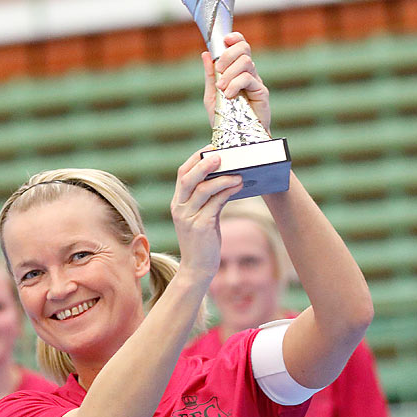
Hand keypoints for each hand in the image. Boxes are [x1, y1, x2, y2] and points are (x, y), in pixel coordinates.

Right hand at [171, 150, 241, 280]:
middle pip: (188, 178)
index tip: (211, 148)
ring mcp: (188, 218)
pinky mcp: (201, 227)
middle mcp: (179, 208)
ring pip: (203, 189)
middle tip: (221, 154)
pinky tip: (239, 186)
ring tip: (238, 173)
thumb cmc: (202, 241)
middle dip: (204, 163)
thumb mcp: (201, 216)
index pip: (182, 173)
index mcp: (177, 203)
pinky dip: (228, 191)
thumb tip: (227, 177)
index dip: (196, 159)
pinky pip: (215, 203)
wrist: (197, 268)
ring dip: (222, 178)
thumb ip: (208, 198)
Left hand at [202, 32, 269, 133]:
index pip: (240, 46)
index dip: (235, 38)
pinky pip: (248, 78)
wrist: (235, 138)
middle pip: (244, 48)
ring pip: (246, 61)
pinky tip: (229, 95)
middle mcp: (248, 72)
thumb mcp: (212, 95)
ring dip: (229, 72)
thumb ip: (210, 75)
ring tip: (222, 88)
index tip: (225, 40)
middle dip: (228, 55)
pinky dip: (235, 84)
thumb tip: (205, 54)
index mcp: (237, 70)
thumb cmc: (225, 118)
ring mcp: (256, 81)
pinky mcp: (261, 92)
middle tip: (218, 70)